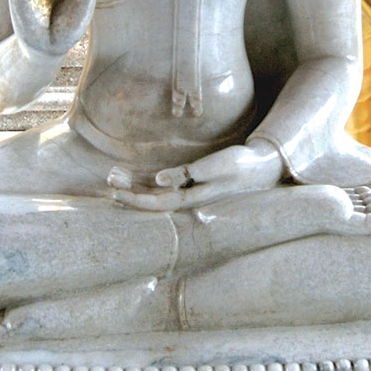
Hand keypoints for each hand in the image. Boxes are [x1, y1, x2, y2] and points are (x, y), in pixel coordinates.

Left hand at [110, 142, 283, 211]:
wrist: (261, 166)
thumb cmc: (240, 166)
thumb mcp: (215, 168)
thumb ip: (187, 174)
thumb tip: (158, 181)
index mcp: (193, 198)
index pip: (157, 203)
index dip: (134, 200)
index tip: (115, 192)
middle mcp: (189, 198)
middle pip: (153, 200)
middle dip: (130, 192)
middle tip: (109, 180)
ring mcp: (191, 191)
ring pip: (157, 193)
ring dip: (136, 186)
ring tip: (115, 177)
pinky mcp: (194, 182)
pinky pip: (166, 186)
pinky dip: (148, 182)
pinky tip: (136, 177)